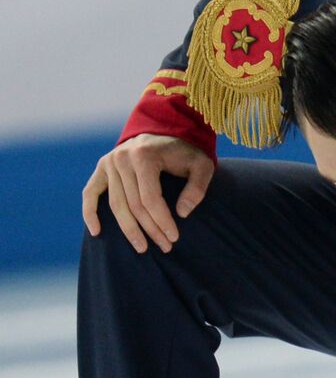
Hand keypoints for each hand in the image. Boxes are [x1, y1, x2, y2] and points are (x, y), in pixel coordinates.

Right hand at [82, 134, 214, 252]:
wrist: (168, 129)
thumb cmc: (187, 151)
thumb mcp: (202, 166)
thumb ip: (197, 188)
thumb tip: (181, 213)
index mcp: (144, 156)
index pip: (150, 198)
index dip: (162, 221)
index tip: (174, 237)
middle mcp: (122, 158)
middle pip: (134, 205)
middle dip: (150, 229)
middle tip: (165, 247)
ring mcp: (109, 162)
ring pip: (116, 205)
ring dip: (129, 230)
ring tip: (143, 248)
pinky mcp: (102, 167)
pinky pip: (91, 192)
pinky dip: (90, 213)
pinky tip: (97, 232)